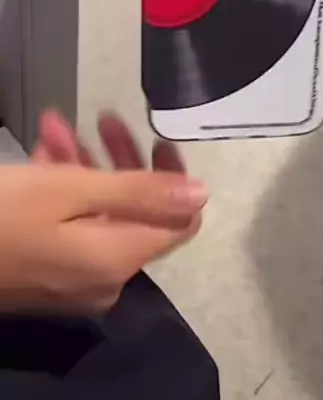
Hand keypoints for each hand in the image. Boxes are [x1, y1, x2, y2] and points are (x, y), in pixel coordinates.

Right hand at [0, 110, 204, 314]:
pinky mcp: (45, 277)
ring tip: (54, 125)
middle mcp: (105, 278)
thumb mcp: (69, 190)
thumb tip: (203, 194)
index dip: (173, 178)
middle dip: (119, 159)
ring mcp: (74, 281)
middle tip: (103, 118)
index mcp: (119, 259)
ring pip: (98, 214)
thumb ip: (140, 192)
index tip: (155, 139)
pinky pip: (71, 229)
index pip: (179, 221)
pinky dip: (62, 192)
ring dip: (84, 165)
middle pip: (135, 213)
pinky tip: (42, 149)